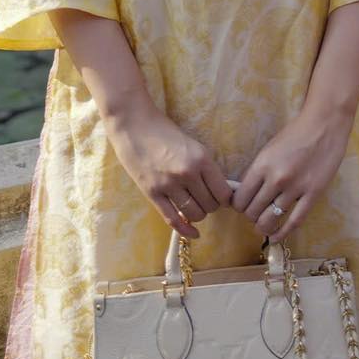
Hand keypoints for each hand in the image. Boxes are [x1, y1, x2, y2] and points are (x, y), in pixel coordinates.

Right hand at [105, 101, 233, 239]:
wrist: (133, 125)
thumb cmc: (164, 131)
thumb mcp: (193, 145)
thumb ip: (206, 166)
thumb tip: (221, 189)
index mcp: (201, 158)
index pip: (223, 192)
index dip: (226, 198)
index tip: (222, 197)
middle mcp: (188, 173)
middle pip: (210, 205)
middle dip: (211, 205)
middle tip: (206, 198)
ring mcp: (169, 185)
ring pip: (195, 214)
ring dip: (199, 213)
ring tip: (195, 205)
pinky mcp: (152, 194)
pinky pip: (173, 220)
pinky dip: (186, 230)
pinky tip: (194, 233)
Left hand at [233, 107, 350, 244]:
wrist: (325, 124)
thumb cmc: (295, 133)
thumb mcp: (269, 149)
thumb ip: (257, 171)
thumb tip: (244, 193)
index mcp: (262, 165)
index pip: (241, 198)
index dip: (238, 206)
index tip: (242, 206)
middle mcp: (276, 179)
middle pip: (253, 211)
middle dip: (250, 216)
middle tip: (254, 213)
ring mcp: (296, 188)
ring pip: (270, 219)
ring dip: (263, 226)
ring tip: (263, 226)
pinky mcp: (313, 194)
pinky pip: (294, 222)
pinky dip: (282, 233)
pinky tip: (276, 238)